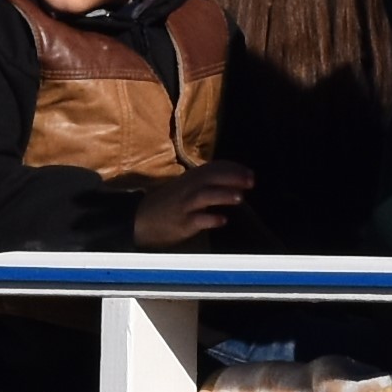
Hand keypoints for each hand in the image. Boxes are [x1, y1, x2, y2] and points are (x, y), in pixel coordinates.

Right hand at [131, 162, 254, 246]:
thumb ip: (206, 182)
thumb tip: (233, 180)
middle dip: (232, 178)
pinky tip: (223, 220)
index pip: (213, 168)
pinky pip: (196, 220)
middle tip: (251, 181)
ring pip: (204, 196)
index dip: (232, 168)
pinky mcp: (180, 223)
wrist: (140, 220)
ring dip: (222, 195)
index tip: (250, 173)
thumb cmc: (169, 203)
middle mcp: (188, 188)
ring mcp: (184, 205)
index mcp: (191, 178)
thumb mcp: (185, 187)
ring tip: (240, 198)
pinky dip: (209, 219)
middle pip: (210, 178)